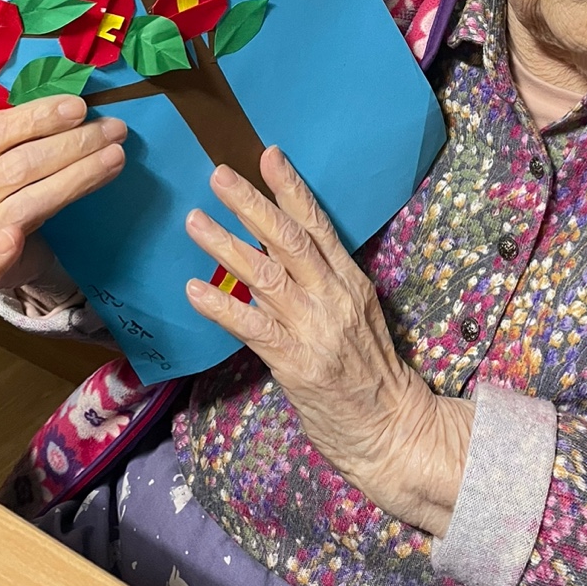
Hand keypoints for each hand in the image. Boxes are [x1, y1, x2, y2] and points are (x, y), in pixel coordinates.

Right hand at [0, 95, 126, 292]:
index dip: (35, 118)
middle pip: (16, 167)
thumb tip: (74, 106)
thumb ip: (23, 131)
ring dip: (77, 177)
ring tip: (115, 157)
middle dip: (71, 145)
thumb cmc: (2, 184)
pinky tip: (15, 237)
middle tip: (112, 130)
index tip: (78, 107)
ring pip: (25, 203)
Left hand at [185, 148, 473, 535]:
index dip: (291, 188)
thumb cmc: (371, 374)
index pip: (319, 224)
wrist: (392, 431)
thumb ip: (324, 283)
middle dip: (251, 204)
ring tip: (194, 221)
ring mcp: (317, 330)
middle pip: (289, 240)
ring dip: (226, 245)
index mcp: (351, 282)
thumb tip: (278, 249)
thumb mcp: (357, 315)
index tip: (268, 154)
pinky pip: (254, 328)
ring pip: (266, 276)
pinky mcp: (298, 364)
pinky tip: (194, 290)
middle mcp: (335, 298)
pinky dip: (223, 306)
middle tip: (218, 175)